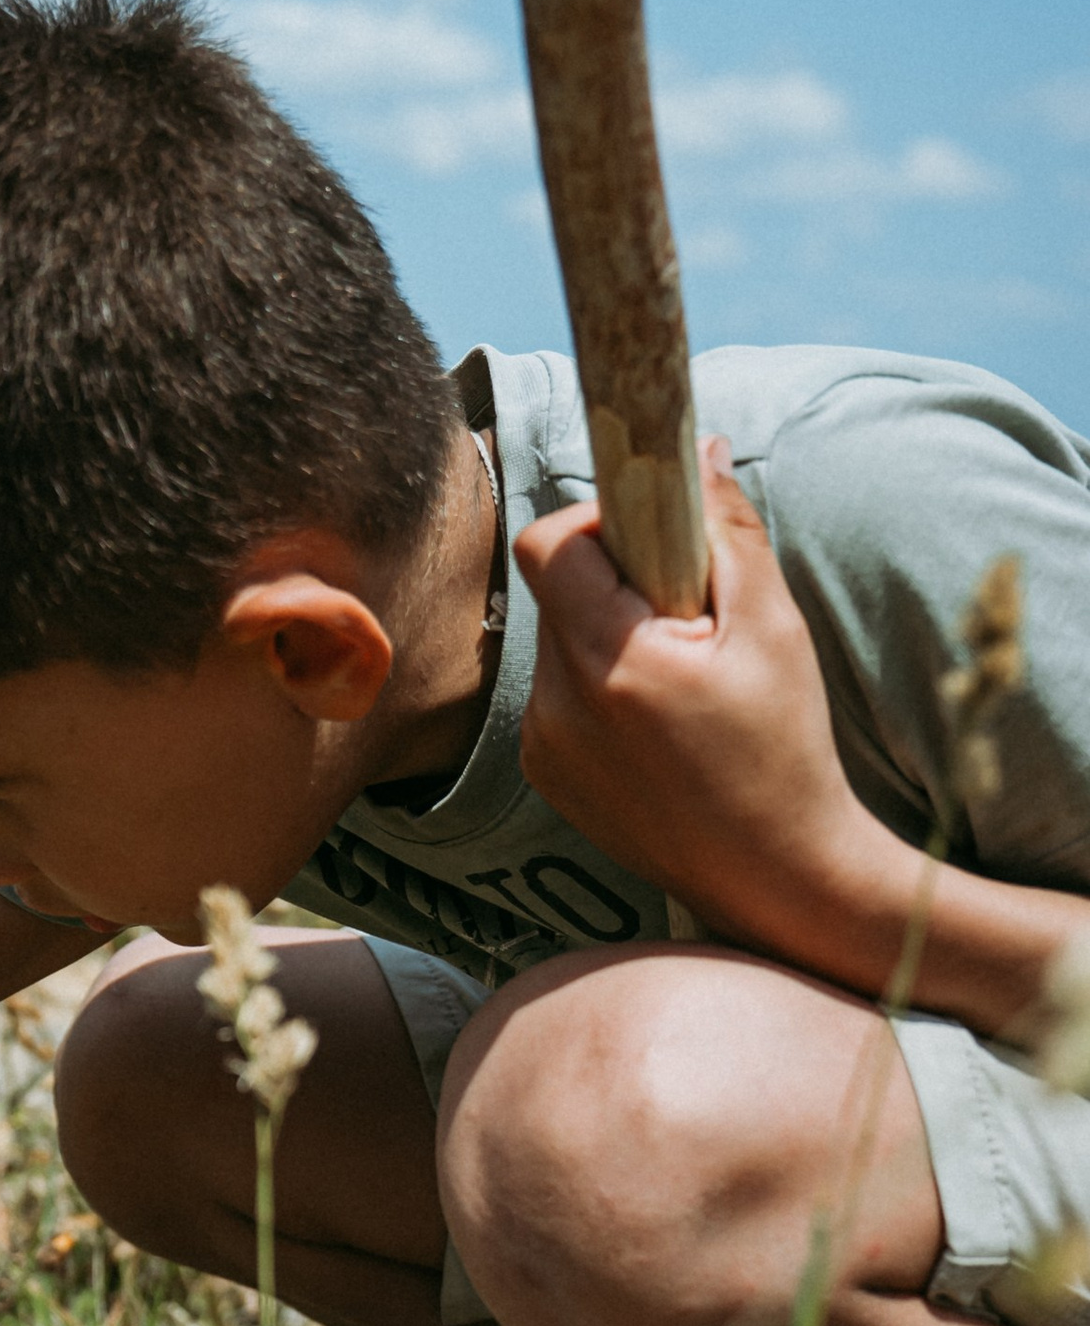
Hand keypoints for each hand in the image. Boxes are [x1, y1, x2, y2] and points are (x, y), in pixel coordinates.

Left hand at [515, 439, 892, 961]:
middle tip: (687, 618)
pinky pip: (558, 691)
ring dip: (610, 633)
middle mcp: (558, 705)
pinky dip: (602, 684)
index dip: (601, 524)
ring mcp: (542, 744)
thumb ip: (728, 532)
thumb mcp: (773, 628)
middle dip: (616, 580)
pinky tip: (660, 726)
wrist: (772, 876)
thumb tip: (697, 449)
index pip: (551, 544)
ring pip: (559, 638)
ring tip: (681, 681)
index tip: (661, 547)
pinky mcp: (543, 772)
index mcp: (612, 662)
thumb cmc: (783, 749)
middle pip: (555, 588)